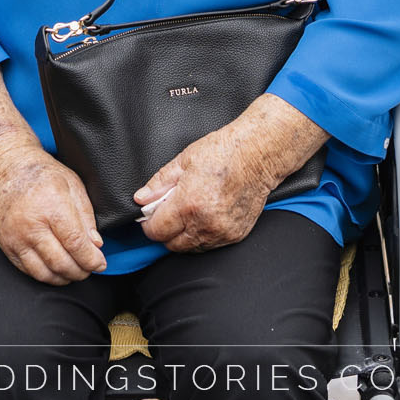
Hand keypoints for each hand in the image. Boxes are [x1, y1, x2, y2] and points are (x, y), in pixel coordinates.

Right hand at [0, 141, 104, 283]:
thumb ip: (86, 216)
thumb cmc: (41, 175)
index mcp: (52, 207)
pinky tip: (56, 270)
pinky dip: (46, 276)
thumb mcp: (73, 185)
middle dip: (81, 272)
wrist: (6, 171)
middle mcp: (32, 225)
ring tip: (75, 272)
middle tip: (89, 269)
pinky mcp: (7, 246)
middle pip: (62, 263)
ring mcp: (17, 238)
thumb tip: (95, 244)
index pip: (76, 244)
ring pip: (45, 273)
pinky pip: (28, 271)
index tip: (100, 264)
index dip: (91, 259)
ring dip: (64, 278)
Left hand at [134, 124, 277, 253]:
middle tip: (169, 213)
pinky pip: (210, 246)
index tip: (150, 216)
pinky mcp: (235, 235)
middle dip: (165, 231)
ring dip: (184, 236)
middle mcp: (205, 223)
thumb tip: (142, 198)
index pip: (156, 231)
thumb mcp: (184, 160)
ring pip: (191, 248)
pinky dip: (202, 236)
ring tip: (189, 213)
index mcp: (188, 204)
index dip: (148, 224)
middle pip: (172, 244)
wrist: (258, 154)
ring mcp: (221, 232)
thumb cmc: (224, 152)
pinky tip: (204, 217)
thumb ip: (159, 183)